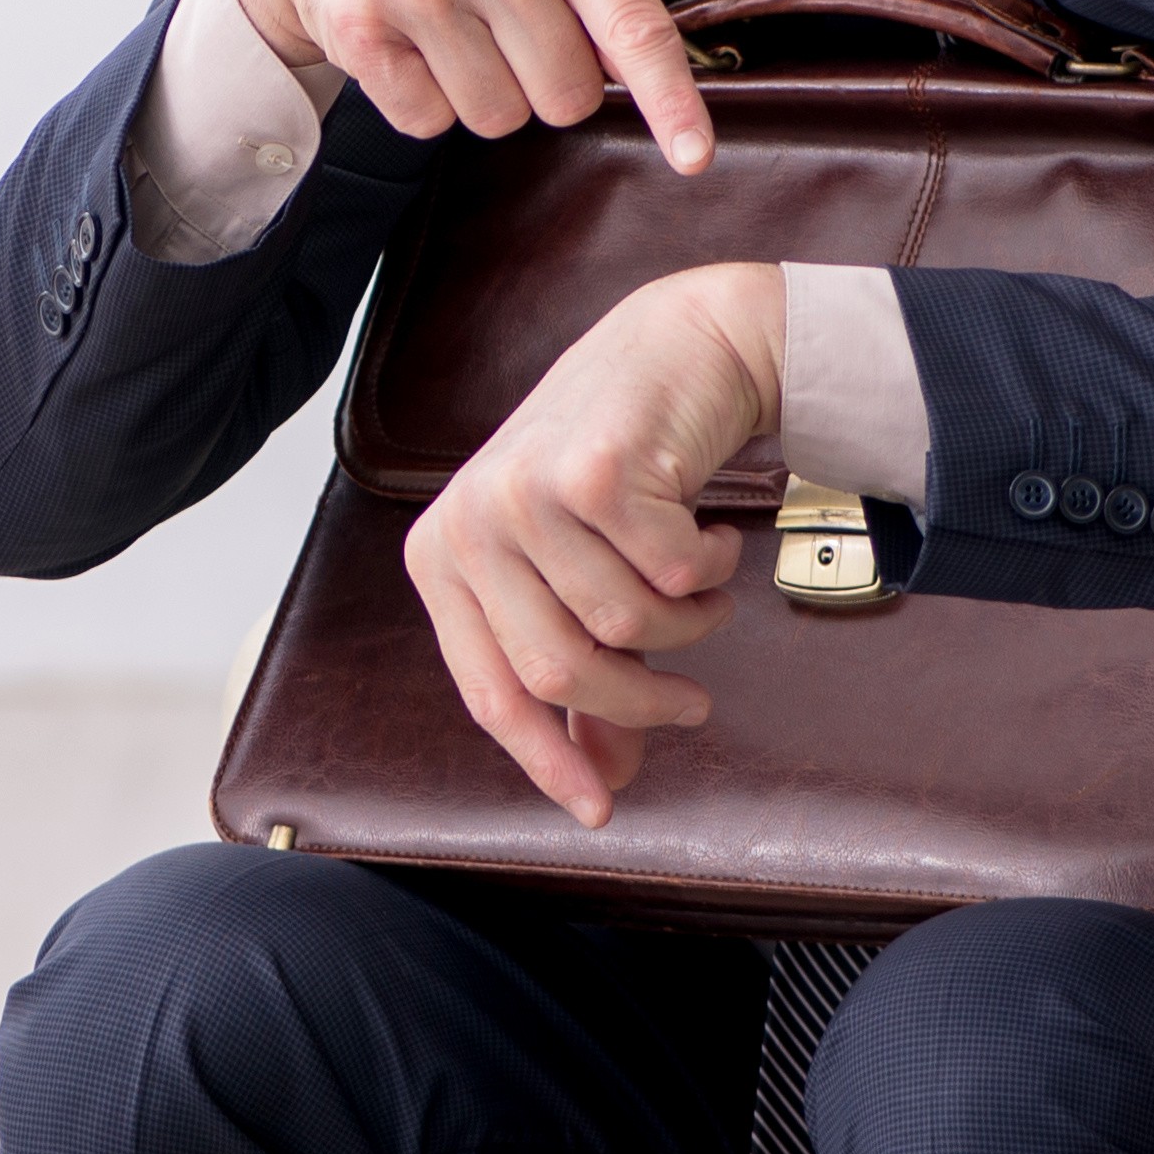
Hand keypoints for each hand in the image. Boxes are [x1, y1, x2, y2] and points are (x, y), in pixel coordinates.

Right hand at [228, 0, 712, 171]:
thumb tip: (657, 82)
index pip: (633, 27)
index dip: (670, 102)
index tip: (694, 158)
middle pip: (566, 97)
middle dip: (544, 84)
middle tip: (504, 33)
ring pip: (497, 118)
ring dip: (481, 95)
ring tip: (451, 34)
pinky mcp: (360, 22)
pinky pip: (426, 122)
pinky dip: (422, 101)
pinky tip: (408, 45)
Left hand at [402, 263, 781, 824]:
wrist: (680, 346)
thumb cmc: (621, 467)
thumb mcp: (577, 574)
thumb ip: (584, 674)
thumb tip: (603, 778)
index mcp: (442, 557)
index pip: (489, 693)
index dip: (548, 762)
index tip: (602, 807)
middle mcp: (468, 524)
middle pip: (562, 673)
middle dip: (643, 702)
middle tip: (693, 700)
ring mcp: (523, 492)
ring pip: (625, 626)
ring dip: (688, 625)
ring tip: (702, 590)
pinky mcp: (593, 471)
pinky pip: (673, 574)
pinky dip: (710, 568)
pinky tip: (712, 537)